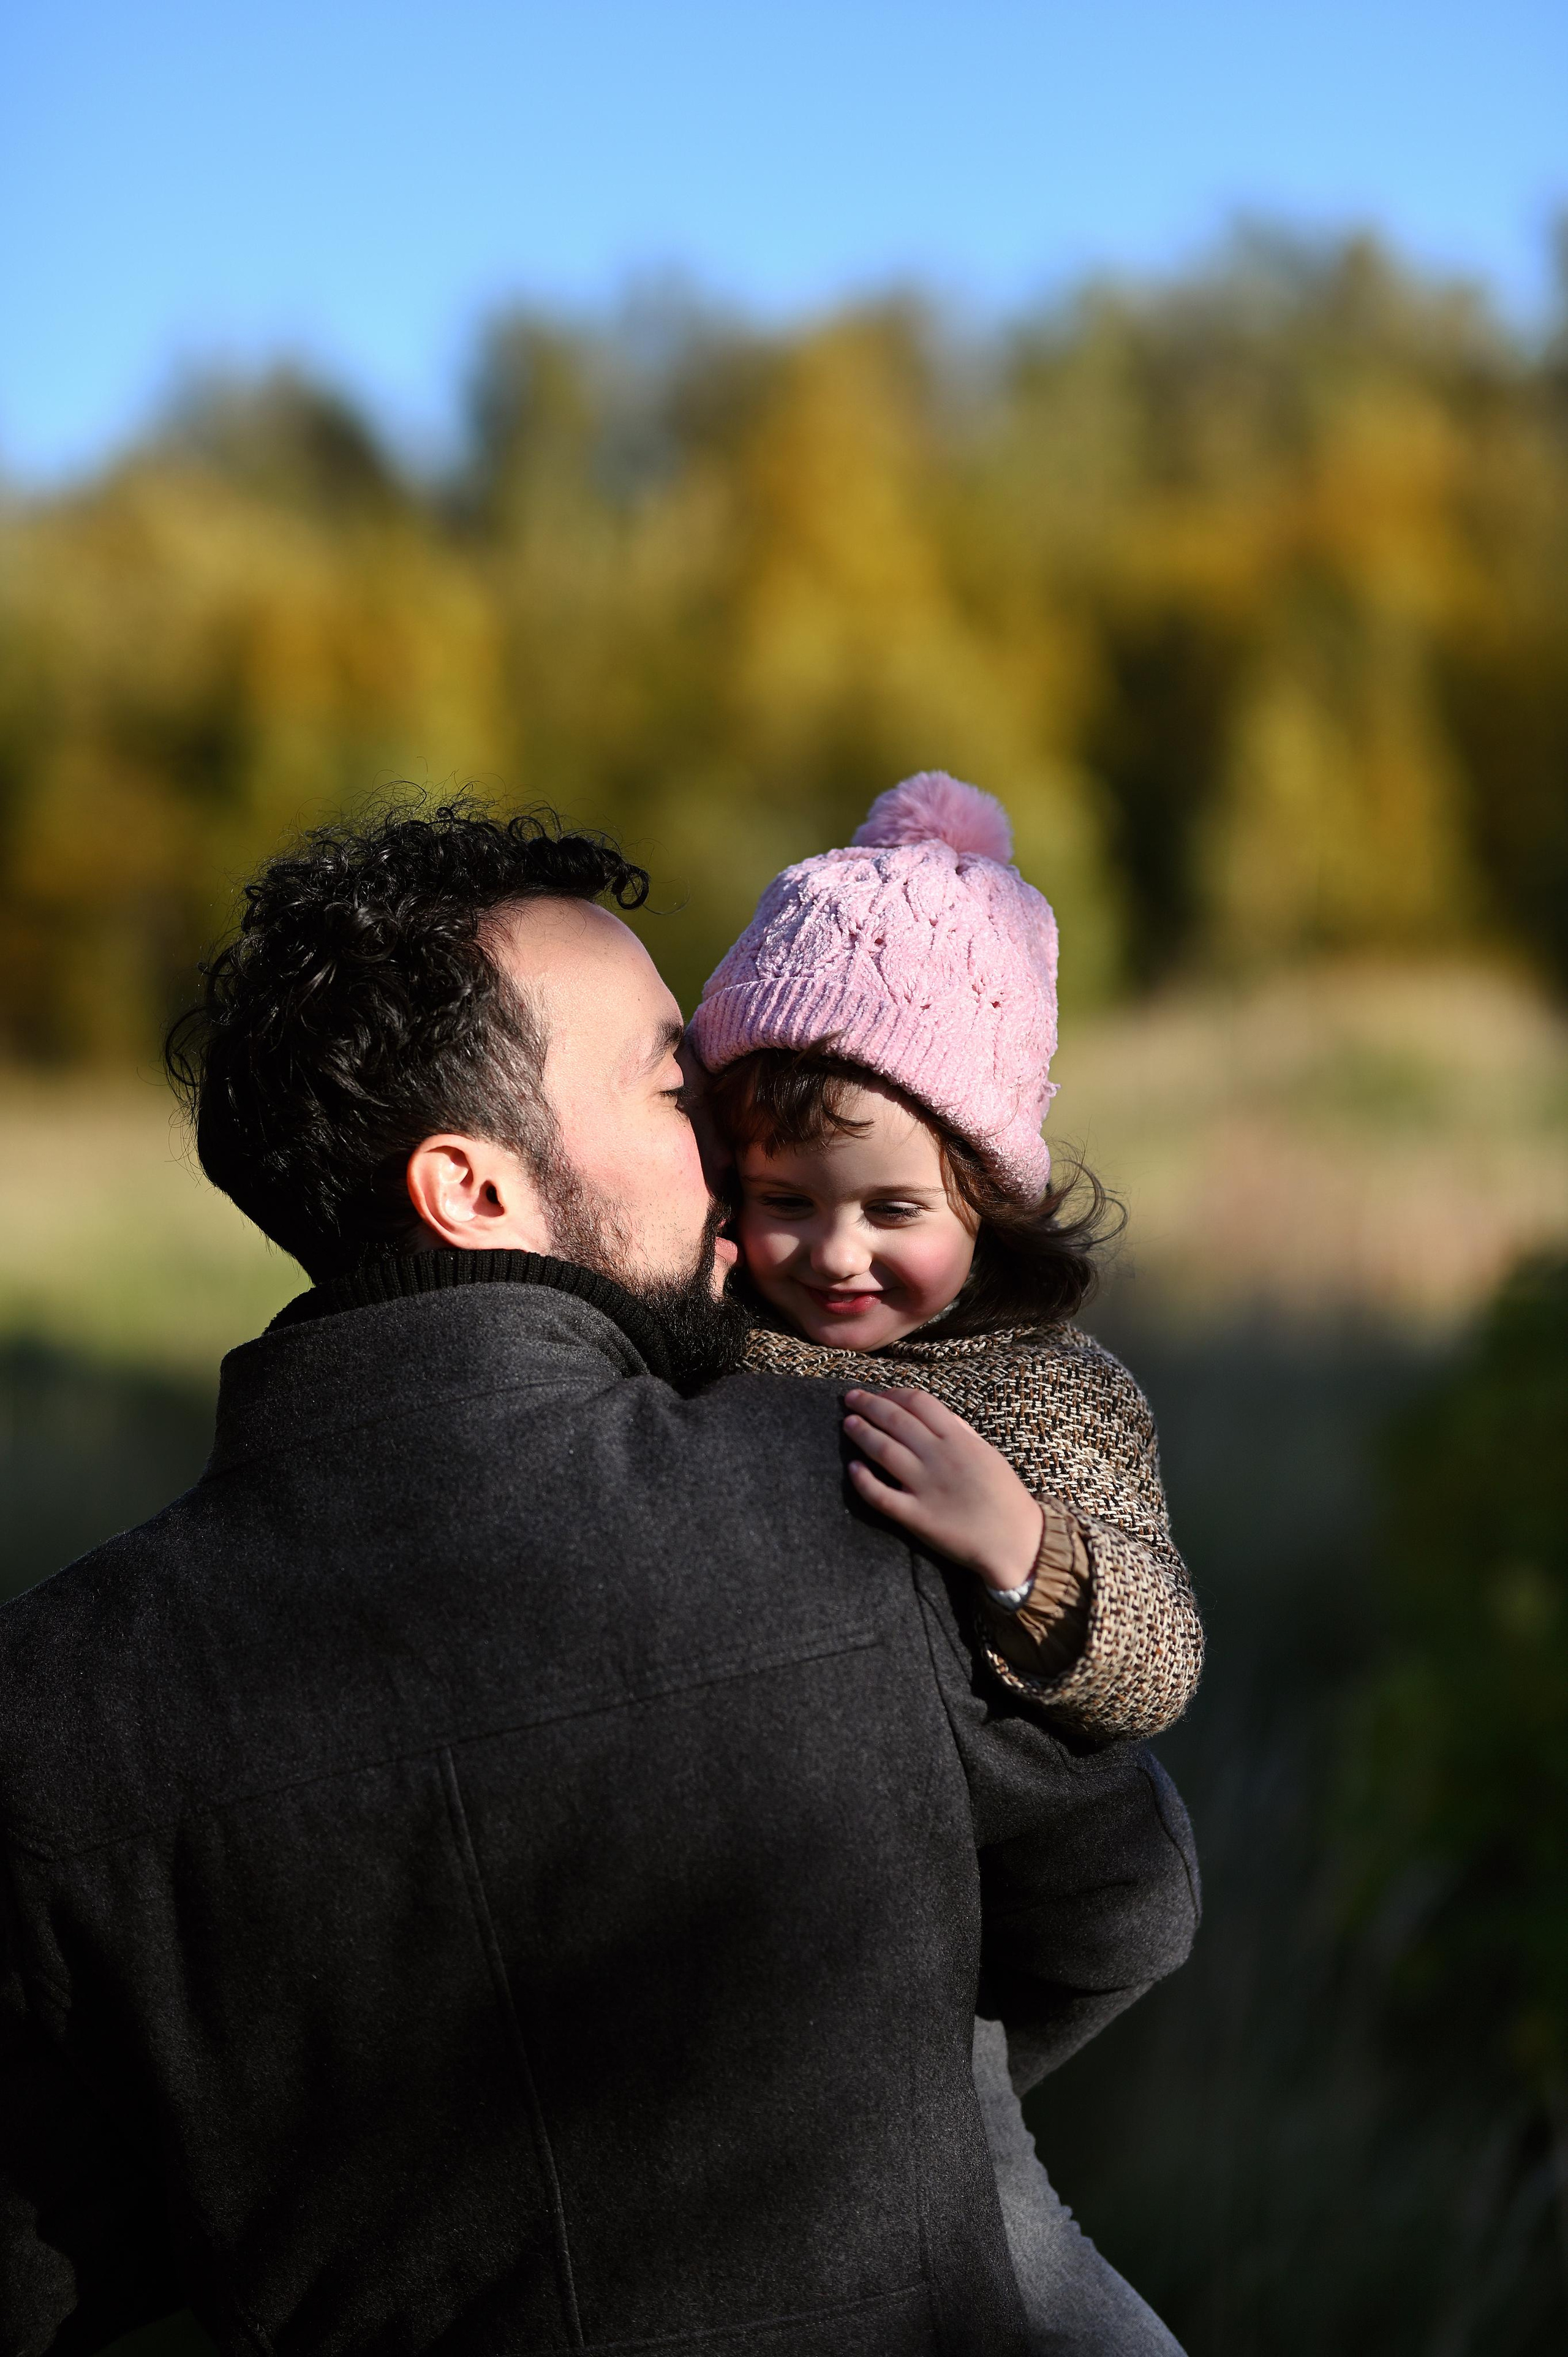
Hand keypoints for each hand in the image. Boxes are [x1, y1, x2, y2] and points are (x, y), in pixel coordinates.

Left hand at [843, 1387, 1043, 1591]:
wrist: (1015, 1540)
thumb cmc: (1004, 1496)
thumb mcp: (988, 1454)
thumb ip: (962, 1432)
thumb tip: (936, 1415)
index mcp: (958, 1439)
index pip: (918, 1402)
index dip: (893, 1393)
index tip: (879, 1394)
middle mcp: (939, 1457)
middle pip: (896, 1420)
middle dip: (869, 1405)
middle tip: (850, 1399)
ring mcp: (925, 1486)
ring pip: (884, 1451)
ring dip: (862, 1433)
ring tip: (848, 1423)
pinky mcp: (916, 1516)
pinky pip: (882, 1495)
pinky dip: (864, 1480)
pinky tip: (853, 1469)